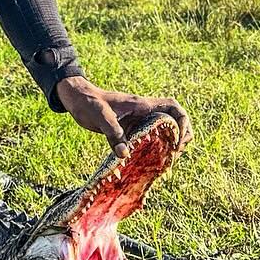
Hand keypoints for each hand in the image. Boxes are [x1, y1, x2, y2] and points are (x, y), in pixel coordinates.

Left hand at [54, 76, 193, 158]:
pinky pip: (149, 137)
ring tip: (168, 160)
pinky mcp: (131, 128)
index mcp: (142, 105)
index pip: (173, 108)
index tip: (177, 142)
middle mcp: (144, 112)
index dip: (182, 123)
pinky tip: (151, 161)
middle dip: (181, 135)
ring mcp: (138, 120)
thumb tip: (124, 155)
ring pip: (164, 129)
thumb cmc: (88, 103)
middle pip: (174, 119)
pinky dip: (155, 147)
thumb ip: (113, 134)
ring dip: (170, 142)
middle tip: (176, 154)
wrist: (77, 98)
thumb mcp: (100, 117)